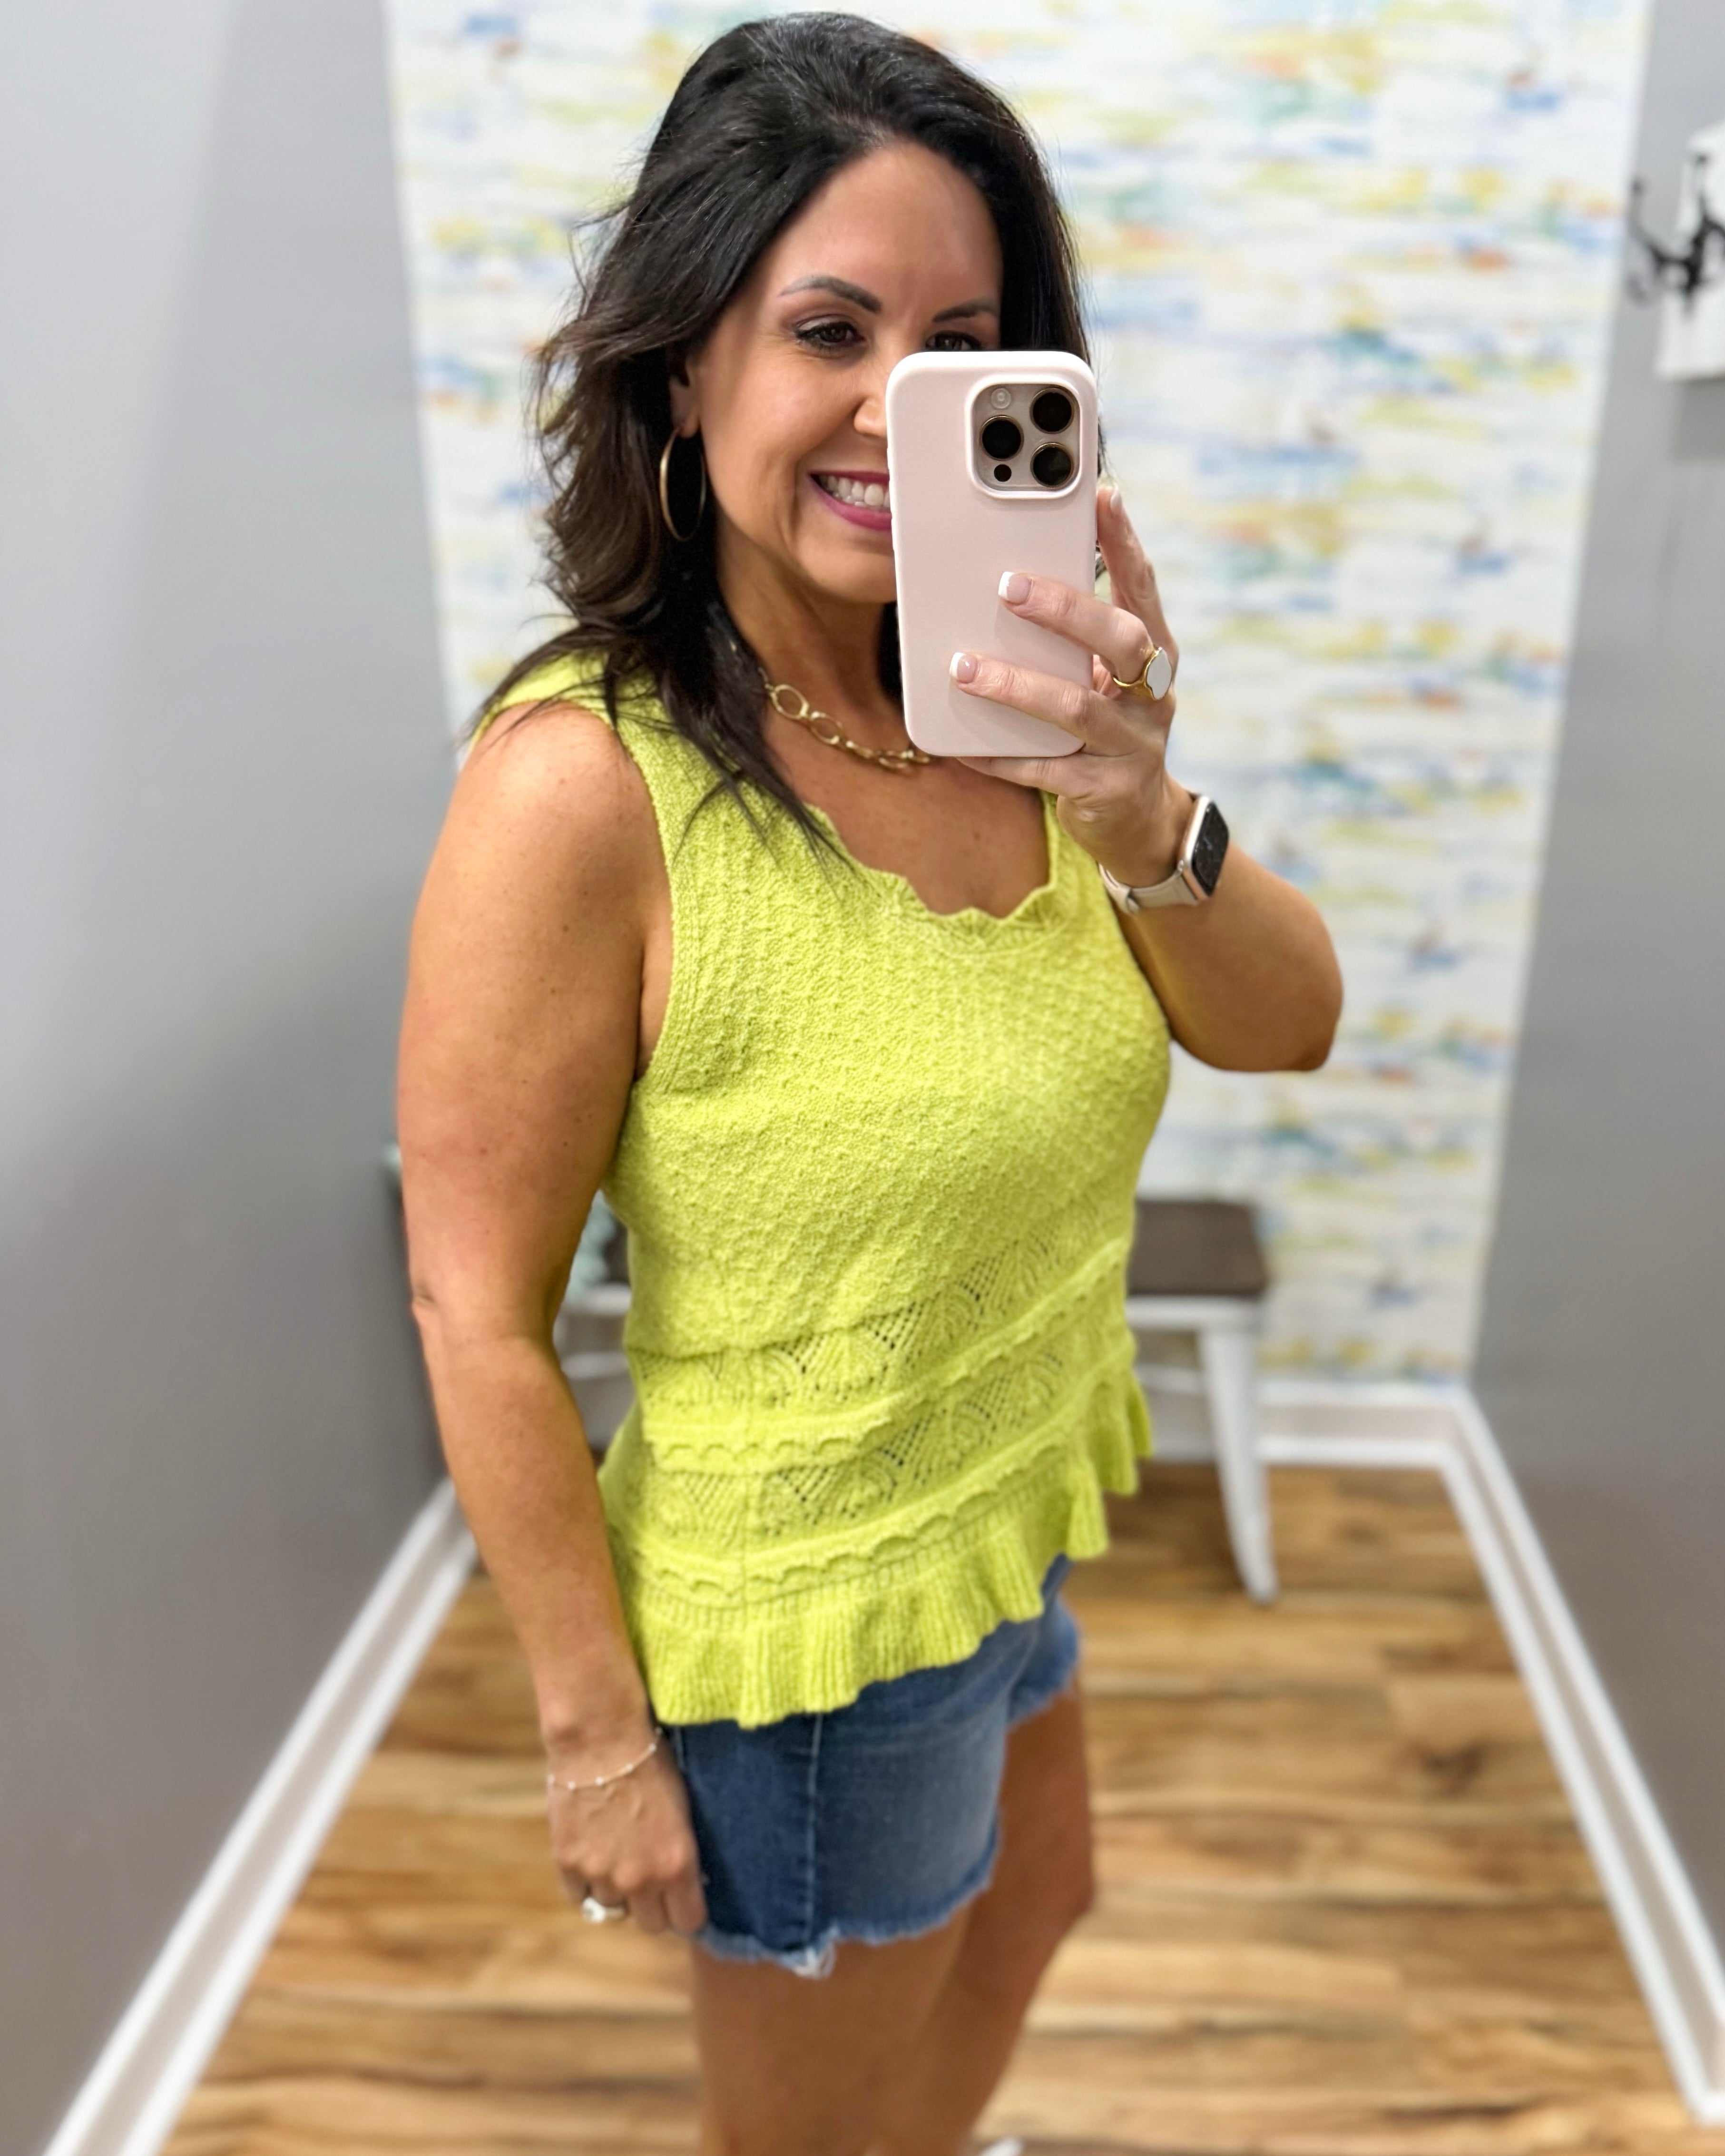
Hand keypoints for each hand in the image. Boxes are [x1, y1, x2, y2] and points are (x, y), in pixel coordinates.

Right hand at [545, 1734, 707, 1936]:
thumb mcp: (682, 1810)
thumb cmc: (650, 1762)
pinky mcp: (568, 1864)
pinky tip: (592, 1854)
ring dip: (617, 1890)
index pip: (689, 1922)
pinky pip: (579, 1895)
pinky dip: (585, 1882)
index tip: (683, 1900)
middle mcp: (640, 1878)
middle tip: (650, 1878)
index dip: (686, 1912)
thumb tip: (685, 1883)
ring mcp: (601, 1874)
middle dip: (653, 1905)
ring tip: (617, 1855)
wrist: (601, 1737)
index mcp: (677, 1864)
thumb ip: (680, 1854)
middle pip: (651, 1924)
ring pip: (613, 1908)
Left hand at [950, 485, 1190, 886]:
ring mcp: (1134, 745)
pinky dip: (1001, 757)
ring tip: (964, 669)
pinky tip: (961, 747)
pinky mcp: (1105, 791)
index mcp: (1155, 656)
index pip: (1144, 588)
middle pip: (1122, 640)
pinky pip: (1046, 771)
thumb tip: (1008, 584)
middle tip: (1008, 587)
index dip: (1127, 542)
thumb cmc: (1104, 732)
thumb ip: (1074, 642)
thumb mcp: (1101, 681)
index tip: (1102, 494)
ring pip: (1077, 707)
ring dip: (1017, 685)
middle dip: (1067, 610)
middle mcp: (1154, 696)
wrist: (1136, 823)